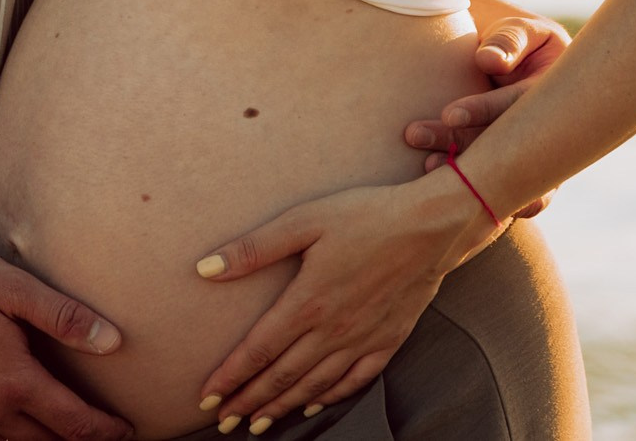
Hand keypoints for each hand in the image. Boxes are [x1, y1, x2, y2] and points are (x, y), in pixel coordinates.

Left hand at [190, 177, 492, 430]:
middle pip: (282, 377)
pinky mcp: (388, 341)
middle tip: (223, 423)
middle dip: (249, 402)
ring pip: (314, 386)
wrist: (431, 226)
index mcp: (307, 302)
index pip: (258, 350)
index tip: (207, 398)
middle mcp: (333, 330)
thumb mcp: (302, 221)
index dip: (230, 377)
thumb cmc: (365, 216)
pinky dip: (330, 398)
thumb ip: (252, 249)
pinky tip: (314, 406)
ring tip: (258, 424)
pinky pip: (354, 381)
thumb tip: (204, 268)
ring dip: (282, 407)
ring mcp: (362, 340)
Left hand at [402, 13, 568, 216]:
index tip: (449, 114)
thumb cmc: (520, 44)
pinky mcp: (522, 176)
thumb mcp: (523, 32)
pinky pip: (503, 193)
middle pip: (502, 143)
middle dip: (460, 145)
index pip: (514, 104)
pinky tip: (444, 200)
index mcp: (555, 95)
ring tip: (424, 165)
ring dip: (461, 173)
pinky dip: (477, 197)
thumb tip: (489, 60)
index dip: (482, 110)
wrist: (518, 68)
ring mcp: (538, 159)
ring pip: (499, 172)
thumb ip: (510, 41)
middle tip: (415, 137)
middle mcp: (550, 134)